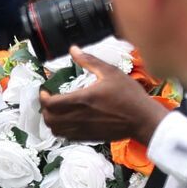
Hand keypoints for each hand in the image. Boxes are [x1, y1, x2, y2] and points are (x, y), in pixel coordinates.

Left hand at [41, 46, 167, 143]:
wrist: (143, 119)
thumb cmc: (129, 95)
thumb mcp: (111, 72)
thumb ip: (89, 61)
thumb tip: (74, 50)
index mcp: (81, 100)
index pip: (49, 103)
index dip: (43, 97)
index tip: (45, 91)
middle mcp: (78, 117)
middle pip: (48, 118)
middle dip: (45, 109)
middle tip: (50, 100)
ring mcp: (82, 130)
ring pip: (55, 130)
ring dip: (51, 120)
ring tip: (56, 111)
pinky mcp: (88, 137)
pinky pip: (66, 136)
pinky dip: (61, 129)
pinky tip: (68, 120)